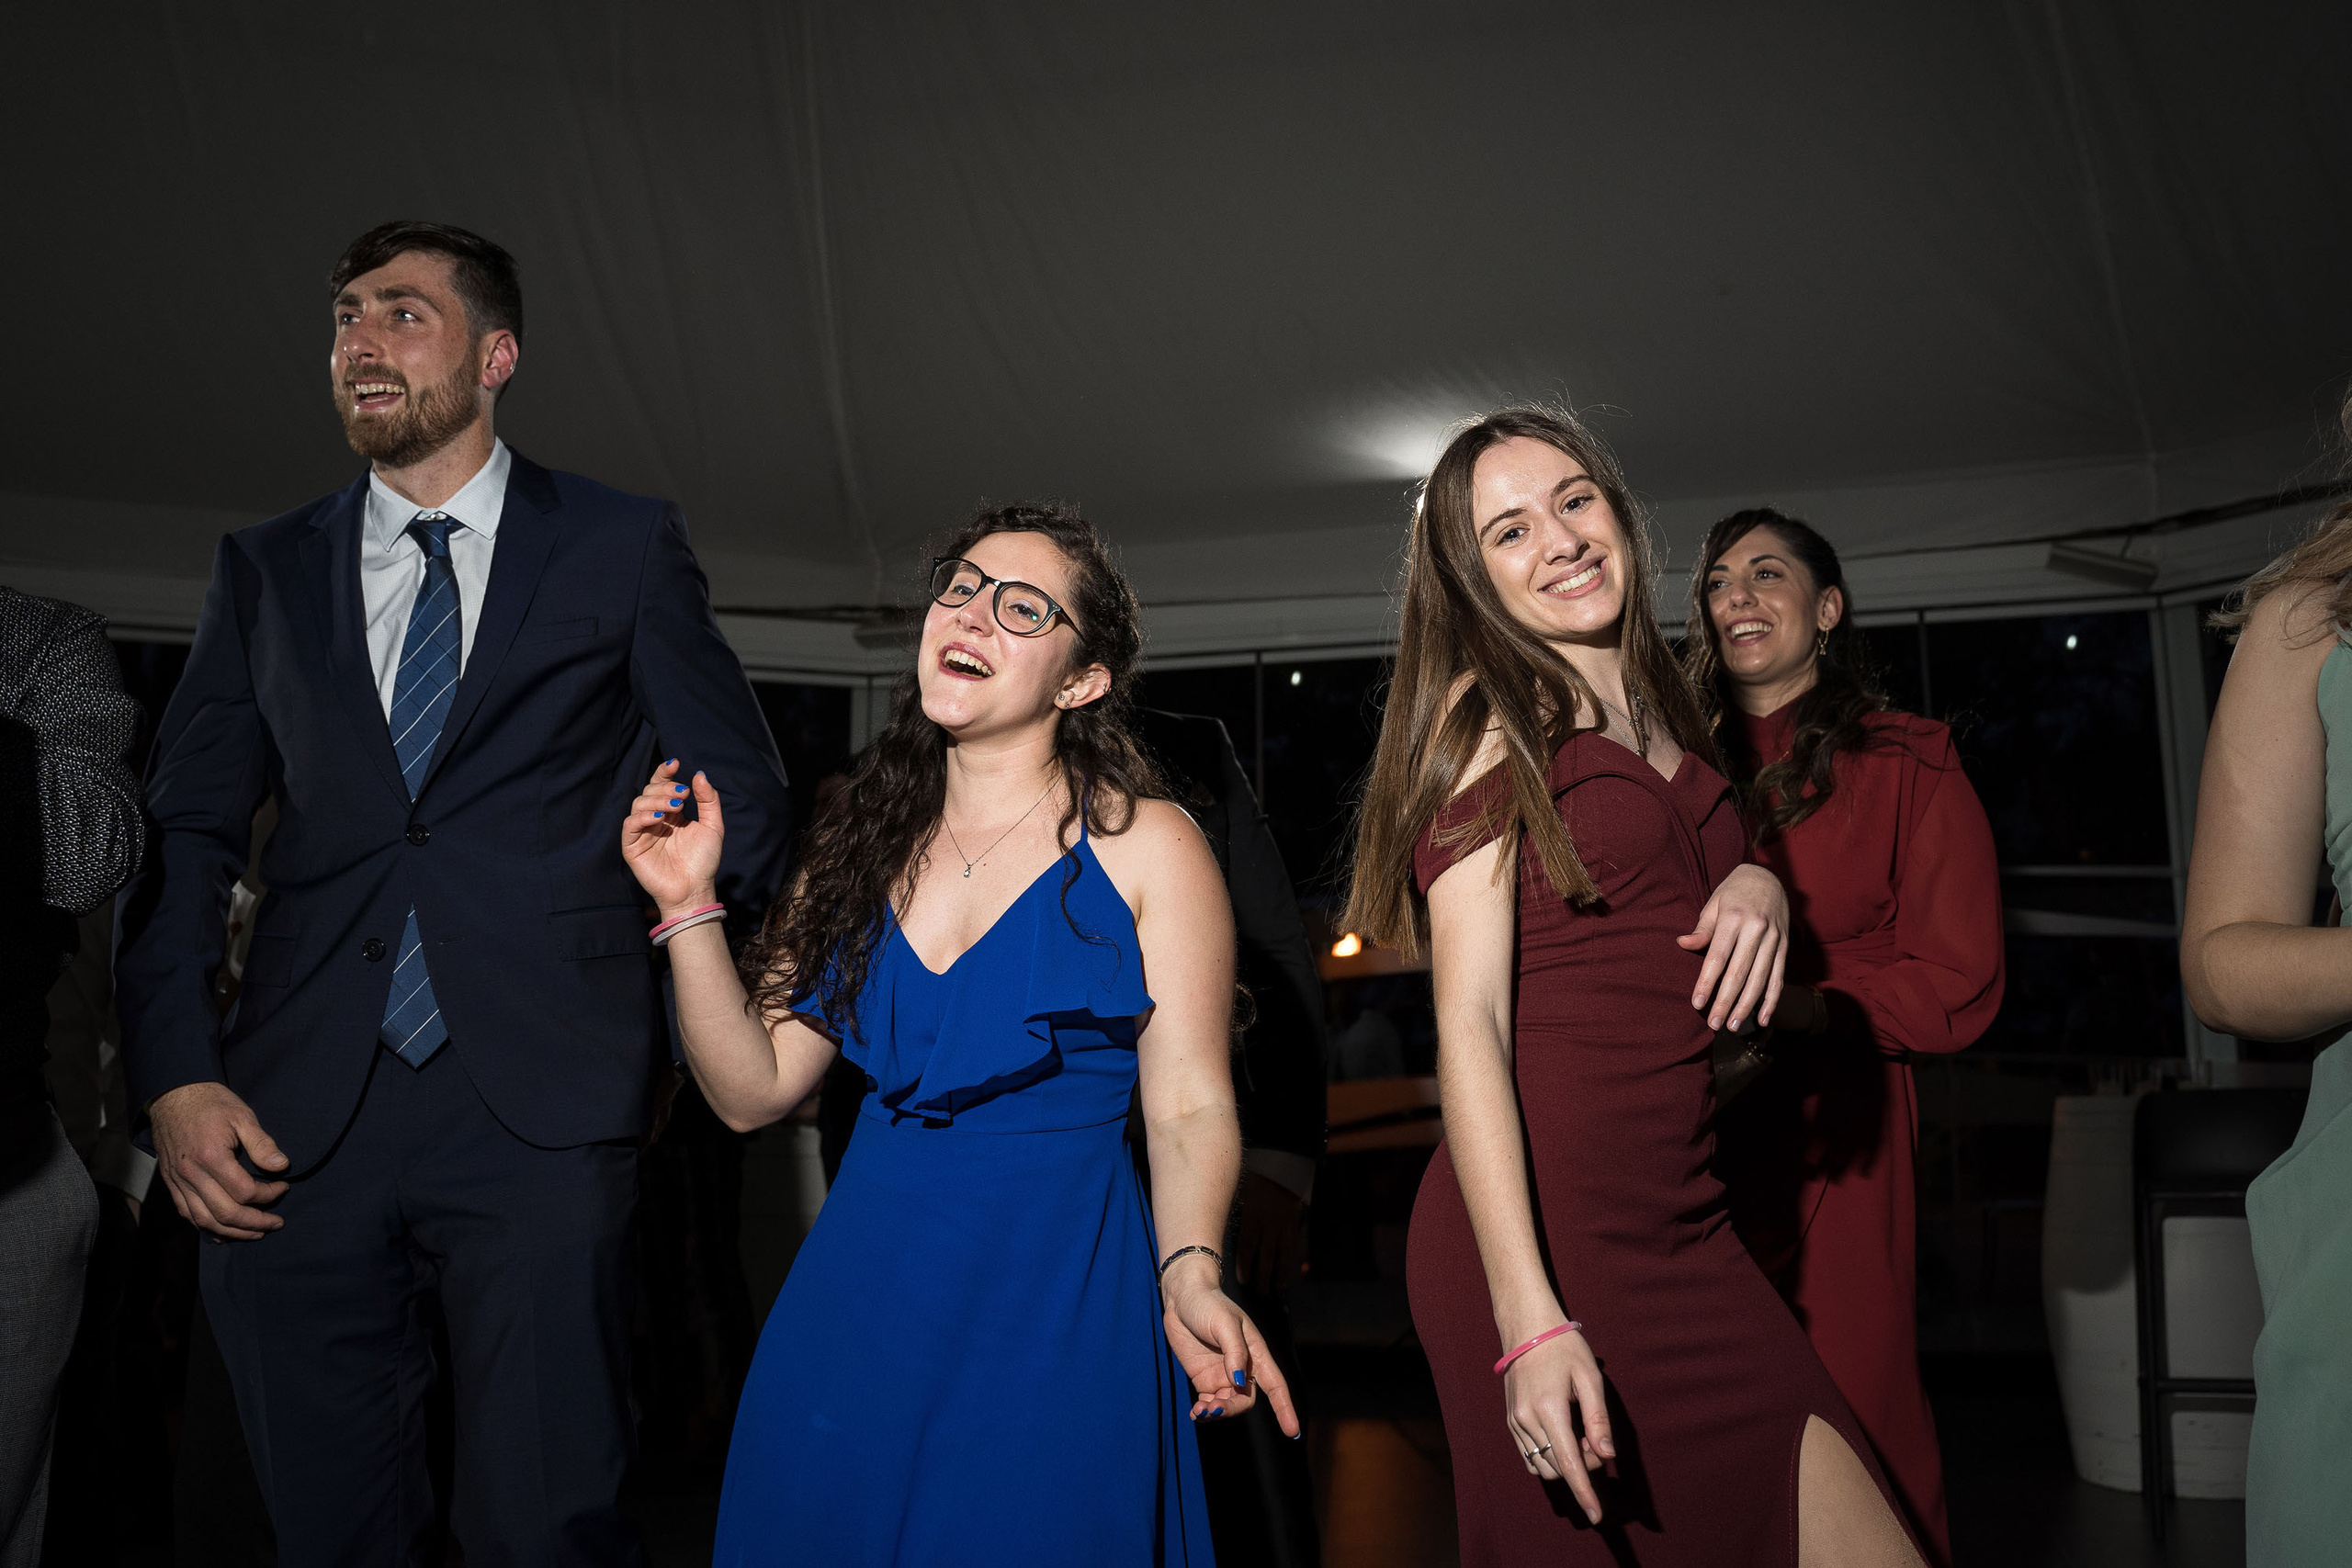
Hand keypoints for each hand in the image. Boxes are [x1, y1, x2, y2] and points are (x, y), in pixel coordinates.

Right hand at [150, 1082, 288, 1239]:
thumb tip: (282, 1166)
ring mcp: (178, 1182)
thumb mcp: (242, 1116)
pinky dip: (207, 1228)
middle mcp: (191, 1174)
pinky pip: (188, 1215)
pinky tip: (225, 1232)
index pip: (244, 1191)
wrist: (173, 1096)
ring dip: (233, 1232)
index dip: (268, 1195)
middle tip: (276, 1222)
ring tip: (256, 1232)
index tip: (283, 1187)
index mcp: (211, 1156)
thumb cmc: (211, 1103)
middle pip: (225, 1213)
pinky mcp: (171, 1184)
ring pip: (204, 1221)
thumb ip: (262, 1143)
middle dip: (255, 1222)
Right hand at [623, 760, 724, 916]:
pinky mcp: (632, 846)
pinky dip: (643, 816)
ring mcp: (642, 832)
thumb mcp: (712, 826)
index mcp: (671, 813)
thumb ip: (708, 800)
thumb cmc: (703, 861)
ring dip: (657, 800)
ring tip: (676, 806)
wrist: (695, 889)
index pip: (661, 785)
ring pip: (638, 804)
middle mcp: (654, 820)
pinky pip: (630, 824)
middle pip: (649, 791)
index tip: (675, 763)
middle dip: (665, 787)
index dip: (664, 772)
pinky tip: (660, 817)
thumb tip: (699, 774)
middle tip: (683, 795)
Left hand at [1159, 1257, 1301, 1435]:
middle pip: (1245, 1400)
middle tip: (1213, 1409)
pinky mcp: (1204, 1378)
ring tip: (1200, 1411)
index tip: (1293, 1432)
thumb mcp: (1224, 1323)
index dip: (1285, 1408)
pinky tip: (1195, 1411)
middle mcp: (1242, 1367)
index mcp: (1256, 1353)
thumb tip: (1238, 1382)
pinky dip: (1204, 1411)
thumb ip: (1234, 1352)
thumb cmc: (1208, 1304)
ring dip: (1216, 1412)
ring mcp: (1222, 1374)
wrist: (1182, 1296)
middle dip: (1232, 1409)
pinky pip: (1209, 1402)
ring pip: (1227, 1404)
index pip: (1275, 1385)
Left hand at [1231, 1170, 1307, 1295]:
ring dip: (1279, 1272)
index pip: (1247, 1245)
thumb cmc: (1254, 1181)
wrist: (1279, 1168)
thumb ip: (1231, 1215)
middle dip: (1262, 1275)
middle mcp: (1269, 1222)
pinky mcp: (1295, 1223)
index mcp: (1252, 1215)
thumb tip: (1213, 1233)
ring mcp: (1284, 1224)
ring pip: (1282, 1253)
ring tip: (1275, 1287)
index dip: (1245, 1265)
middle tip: (1259, 1292)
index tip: (1242, 1281)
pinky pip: (1294, 1246)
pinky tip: (1289, 1272)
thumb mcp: (1238, 1194)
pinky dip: (1292, 1260)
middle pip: (1266, 1254)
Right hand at [1503, 1325, 1612, 1522]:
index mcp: (1549, 1409)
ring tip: (1578, 1435)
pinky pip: (1529, 1455)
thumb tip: (1607, 1457)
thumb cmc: (1564, 1348)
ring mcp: (1514, 1422)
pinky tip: (1561, 1436)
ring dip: (1565, 1463)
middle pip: (1558, 1468)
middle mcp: (1526, 1420)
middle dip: (1582, 1468)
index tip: (1597, 1516)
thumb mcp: (1590, 1378)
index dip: (1585, 1493)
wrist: (1526, 1327)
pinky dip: (1549, 1457)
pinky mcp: (1510, 1421)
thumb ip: (1599, 1420)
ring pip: (1542, 1466)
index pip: (1569, 1464)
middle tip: (1595, 1441)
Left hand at [1677, 863, 1787, 1031]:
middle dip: (1726, 1001)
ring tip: (1734, 1026)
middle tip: (1714, 1024)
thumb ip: (1702, 928)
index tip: (1697, 1003)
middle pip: (1739, 972)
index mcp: (1734, 918)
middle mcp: (1756, 929)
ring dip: (1747, 1006)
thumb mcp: (1714, 904)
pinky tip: (1763, 1019)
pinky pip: (1779, 977)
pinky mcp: (1785, 947)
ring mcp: (1774, 939)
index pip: (1718, 956)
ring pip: (1760, 979)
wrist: (1767, 877)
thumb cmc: (1733, 893)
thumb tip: (1683, 944)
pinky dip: (1772, 1000)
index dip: (1707, 982)